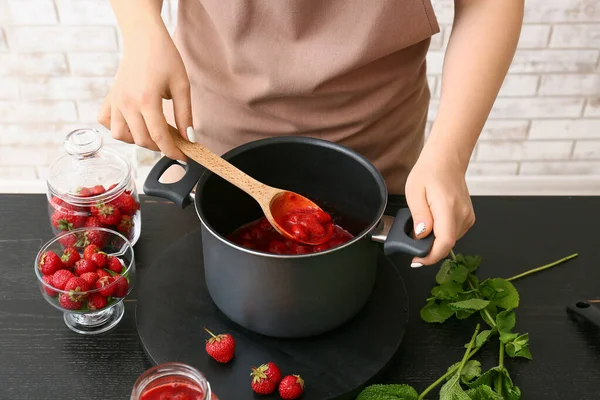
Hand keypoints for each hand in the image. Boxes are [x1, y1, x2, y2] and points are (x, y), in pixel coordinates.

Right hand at [97, 18, 190, 160]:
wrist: (143, 37)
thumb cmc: (165, 58)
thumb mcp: (182, 85)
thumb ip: (185, 115)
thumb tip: (189, 139)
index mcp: (146, 100)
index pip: (159, 138)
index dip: (173, 151)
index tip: (184, 156)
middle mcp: (127, 103)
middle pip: (141, 140)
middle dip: (159, 146)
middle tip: (173, 141)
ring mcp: (115, 101)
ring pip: (121, 136)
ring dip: (138, 140)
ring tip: (153, 131)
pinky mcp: (109, 97)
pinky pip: (106, 122)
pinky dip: (118, 128)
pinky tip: (132, 123)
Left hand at [404, 142, 474, 266]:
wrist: (446, 160)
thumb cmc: (429, 173)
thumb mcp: (414, 192)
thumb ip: (419, 216)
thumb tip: (421, 235)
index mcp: (448, 207)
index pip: (445, 242)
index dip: (431, 256)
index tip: (416, 260)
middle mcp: (462, 214)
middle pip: (446, 244)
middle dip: (428, 247)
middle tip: (412, 238)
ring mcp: (467, 216)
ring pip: (449, 240)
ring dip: (434, 240)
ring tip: (423, 223)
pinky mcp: (468, 218)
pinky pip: (453, 233)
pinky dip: (441, 233)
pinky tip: (433, 221)